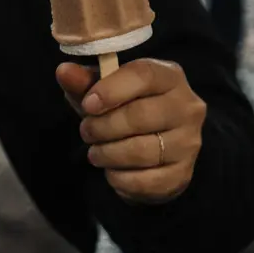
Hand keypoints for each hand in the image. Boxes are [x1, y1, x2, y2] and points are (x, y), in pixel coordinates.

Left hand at [57, 60, 206, 203]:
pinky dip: (119, 178)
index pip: (144, 75)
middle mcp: (187, 107)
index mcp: (169, 76)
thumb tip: (64, 71)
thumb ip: (82, 82)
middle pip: (140, 116)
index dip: (110, 90)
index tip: (88, 104)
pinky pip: (145, 181)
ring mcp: (189, 142)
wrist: (148, 149)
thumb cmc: (122, 109)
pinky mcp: (182, 174)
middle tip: (86, 131)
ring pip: (142, 151)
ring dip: (107, 154)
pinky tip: (113, 170)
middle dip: (102, 127)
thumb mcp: (101, 91)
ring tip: (96, 152)